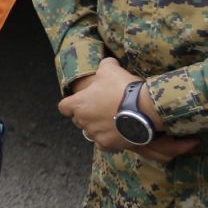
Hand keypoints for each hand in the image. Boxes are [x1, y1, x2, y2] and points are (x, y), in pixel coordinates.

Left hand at [58, 57, 196, 162]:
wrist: (144, 108)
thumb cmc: (122, 87)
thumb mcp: (110, 68)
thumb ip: (104, 65)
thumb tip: (108, 62)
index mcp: (79, 104)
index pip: (64, 107)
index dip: (70, 104)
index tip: (79, 102)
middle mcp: (83, 121)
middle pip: (78, 120)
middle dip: (86, 115)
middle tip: (101, 108)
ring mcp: (95, 134)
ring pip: (90, 132)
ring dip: (97, 127)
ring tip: (111, 120)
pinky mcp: (108, 145)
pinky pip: (102, 143)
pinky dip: (108, 138)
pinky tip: (117, 131)